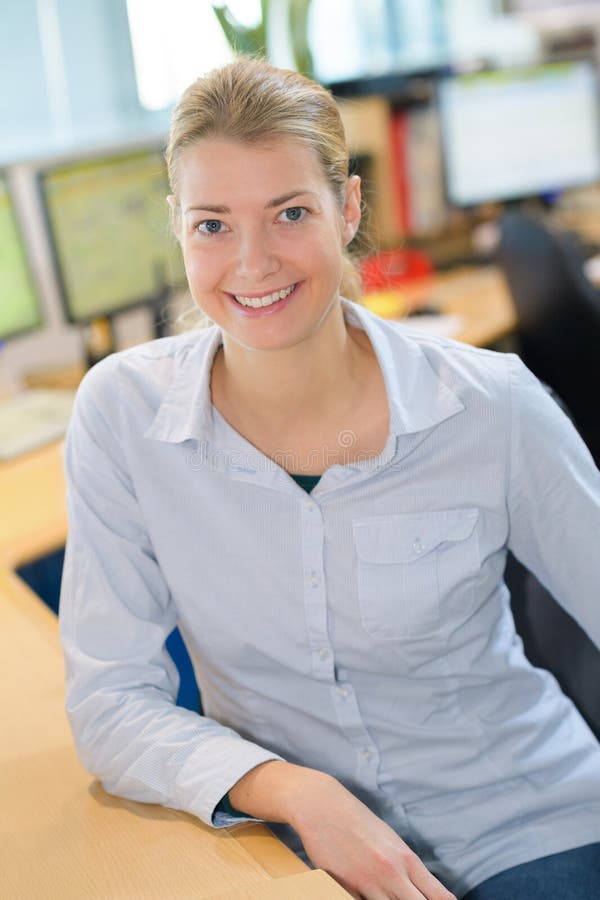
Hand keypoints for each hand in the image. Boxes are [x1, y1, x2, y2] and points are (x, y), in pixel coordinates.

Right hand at [289, 773, 455, 899]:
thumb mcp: (389, 839)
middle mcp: (392, 873)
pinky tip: (368, 894)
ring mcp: (368, 884)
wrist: (322, 805)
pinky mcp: (345, 889)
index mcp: (406, 858)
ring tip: (387, 895)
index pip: (438, 896)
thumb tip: (420, 889)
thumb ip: (405, 866)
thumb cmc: (357, 820)